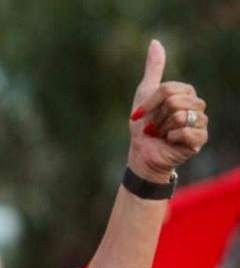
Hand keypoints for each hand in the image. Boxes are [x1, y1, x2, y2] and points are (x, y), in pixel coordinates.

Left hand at [127, 40, 207, 182]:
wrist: (141, 153)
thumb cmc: (143, 125)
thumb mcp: (144, 94)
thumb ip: (153, 69)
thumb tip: (155, 41)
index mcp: (186, 93)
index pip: (168, 89)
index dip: (151, 103)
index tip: (141, 114)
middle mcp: (197, 106)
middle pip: (174, 102)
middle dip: (157, 117)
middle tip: (155, 126)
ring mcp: (201, 122)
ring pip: (180, 116)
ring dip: (163, 128)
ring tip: (161, 134)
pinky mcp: (200, 139)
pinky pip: (187, 132)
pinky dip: (172, 138)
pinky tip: (170, 142)